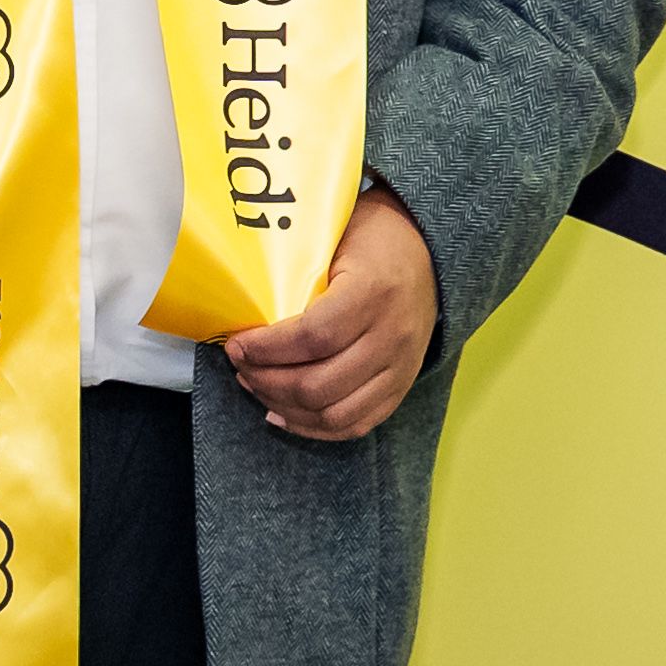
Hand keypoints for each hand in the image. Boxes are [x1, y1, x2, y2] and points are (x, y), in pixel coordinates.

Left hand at [223, 186, 435, 442]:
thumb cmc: (372, 238)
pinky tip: (282, 413)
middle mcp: (392, 335)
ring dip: (285, 407)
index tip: (236, 345)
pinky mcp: (402, 387)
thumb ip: (297, 274)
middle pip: (319, 384)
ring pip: (334, 413)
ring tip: (257, 387)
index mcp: (374, 292)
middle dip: (267, 381)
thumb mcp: (335, 239)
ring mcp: (401, 367)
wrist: (429, 251)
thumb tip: (243, 310)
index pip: (313, 337)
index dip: (266, 349)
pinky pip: (356, 425)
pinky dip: (314, 427)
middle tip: (241, 366)